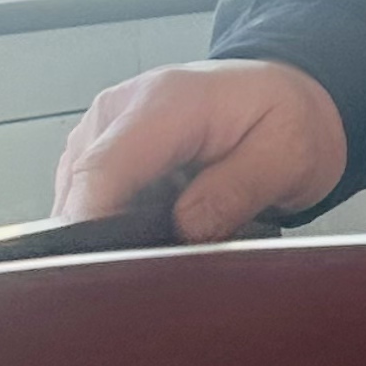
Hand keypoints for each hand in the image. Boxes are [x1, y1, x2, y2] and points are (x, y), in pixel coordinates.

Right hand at [53, 60, 347, 243]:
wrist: (283, 96)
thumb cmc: (284, 118)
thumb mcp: (287, 156)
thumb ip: (235, 193)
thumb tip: (185, 229)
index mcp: (166, 101)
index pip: (103, 170)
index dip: (95, 226)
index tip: (111, 269)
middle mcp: (120, 109)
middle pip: (82, 191)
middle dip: (108, 240)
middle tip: (159, 267)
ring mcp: (102, 130)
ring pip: (77, 202)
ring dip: (112, 233)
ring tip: (170, 239)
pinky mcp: (98, 152)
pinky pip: (88, 201)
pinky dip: (113, 224)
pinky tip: (153, 227)